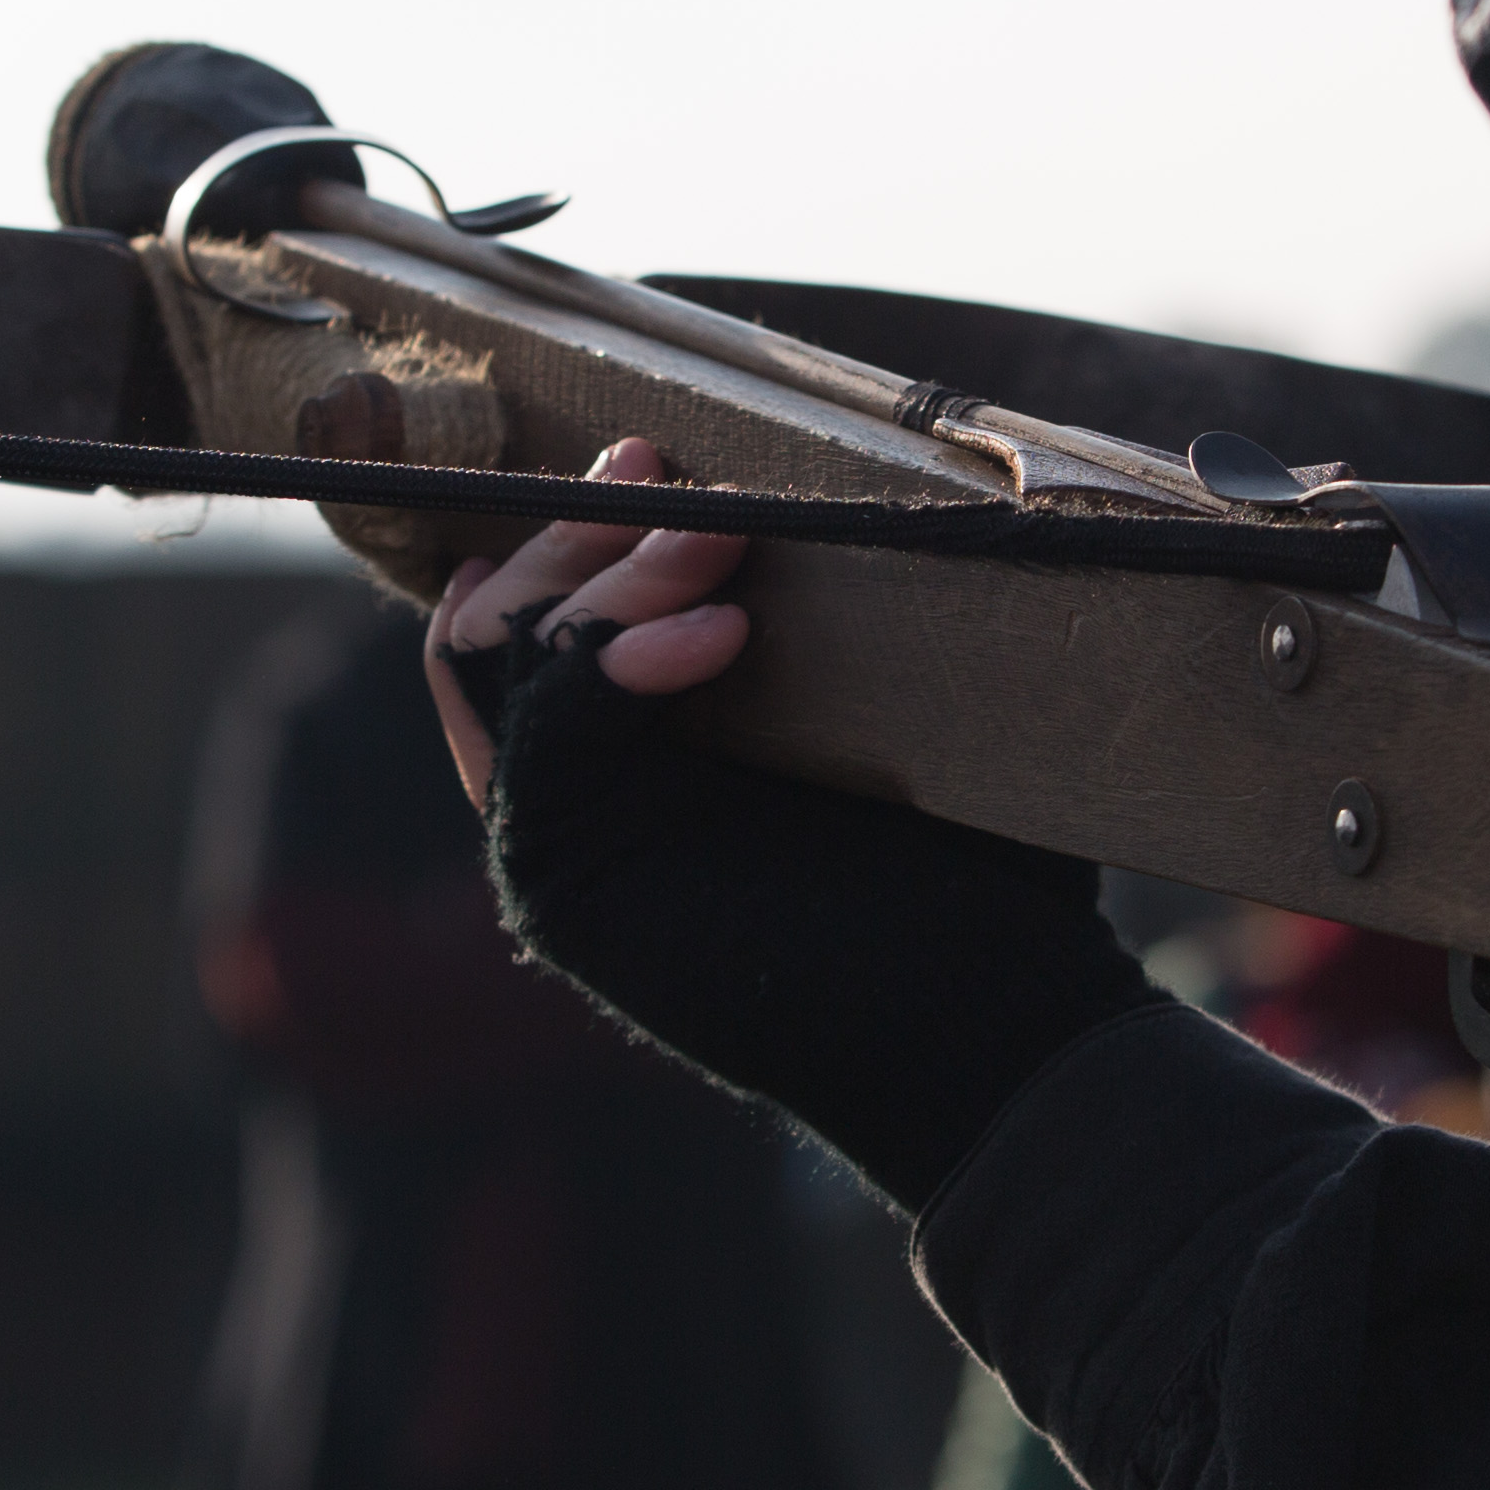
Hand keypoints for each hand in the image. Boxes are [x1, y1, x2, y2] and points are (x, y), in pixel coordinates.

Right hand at [424, 437, 1166, 1213]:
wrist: (998, 1033)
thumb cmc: (982, 883)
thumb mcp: (913, 712)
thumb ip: (863, 610)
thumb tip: (887, 466)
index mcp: (651, 745)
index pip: (548, 602)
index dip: (590, 521)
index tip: (675, 456)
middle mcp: (588, 791)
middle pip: (497, 614)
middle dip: (576, 527)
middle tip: (663, 471)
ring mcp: (565, 842)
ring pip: (492, 657)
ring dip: (596, 574)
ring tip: (715, 537)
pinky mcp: (567, 888)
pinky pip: (535, 740)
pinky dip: (609, 661)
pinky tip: (723, 632)